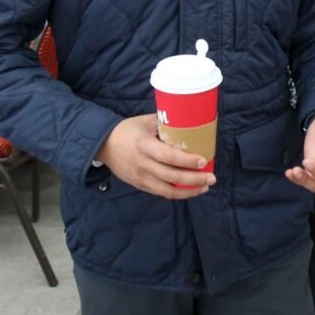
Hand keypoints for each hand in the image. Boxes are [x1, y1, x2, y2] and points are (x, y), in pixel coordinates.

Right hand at [96, 114, 215, 199]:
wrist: (102, 144)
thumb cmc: (128, 129)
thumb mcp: (146, 121)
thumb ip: (166, 123)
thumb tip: (191, 122)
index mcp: (144, 146)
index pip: (169, 156)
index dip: (188, 161)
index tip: (203, 161)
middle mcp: (142, 164)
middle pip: (172, 176)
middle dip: (194, 179)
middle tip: (211, 177)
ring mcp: (140, 177)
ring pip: (167, 190)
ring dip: (188, 191)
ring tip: (204, 187)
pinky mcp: (139, 185)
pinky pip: (160, 192)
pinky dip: (177, 193)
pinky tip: (189, 190)